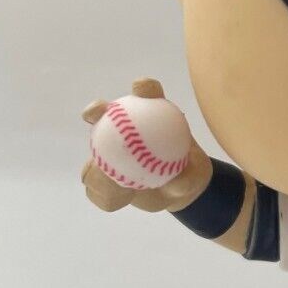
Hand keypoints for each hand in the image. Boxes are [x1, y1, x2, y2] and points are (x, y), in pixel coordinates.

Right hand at [80, 77, 212, 213]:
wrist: (175, 191)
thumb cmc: (188, 174)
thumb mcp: (193, 177)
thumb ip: (186, 178)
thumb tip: (177, 180)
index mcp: (152, 118)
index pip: (148, 95)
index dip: (144, 88)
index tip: (141, 88)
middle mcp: (125, 129)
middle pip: (104, 114)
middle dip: (95, 110)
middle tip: (95, 115)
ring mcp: (109, 149)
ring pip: (93, 149)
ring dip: (96, 167)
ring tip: (117, 186)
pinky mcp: (101, 171)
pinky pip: (93, 184)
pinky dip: (103, 193)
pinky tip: (119, 199)